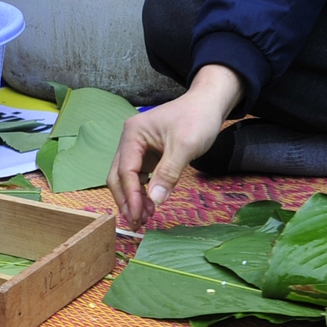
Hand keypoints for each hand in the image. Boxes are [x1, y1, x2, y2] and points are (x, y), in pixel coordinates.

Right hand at [109, 65, 241, 228]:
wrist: (209, 103)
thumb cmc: (197, 119)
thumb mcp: (184, 147)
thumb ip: (168, 174)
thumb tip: (154, 202)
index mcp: (132, 134)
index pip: (125, 170)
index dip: (130, 196)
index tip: (138, 216)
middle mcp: (129, 140)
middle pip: (118, 175)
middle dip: (126, 200)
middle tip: (138, 222)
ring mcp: (137, 147)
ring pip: (126, 178)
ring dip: (133, 198)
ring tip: (145, 217)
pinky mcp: (147, 154)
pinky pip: (138, 176)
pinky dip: (141, 191)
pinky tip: (149, 204)